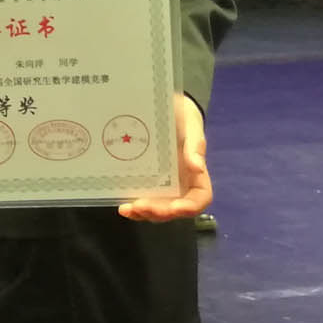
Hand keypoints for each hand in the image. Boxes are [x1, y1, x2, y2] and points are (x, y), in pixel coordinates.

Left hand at [119, 94, 211, 221]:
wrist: (165, 108)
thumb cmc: (183, 116)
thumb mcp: (191, 126)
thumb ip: (194, 146)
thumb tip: (197, 167)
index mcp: (196, 175)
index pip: (199, 198)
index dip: (189, 207)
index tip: (175, 208)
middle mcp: (181, 184)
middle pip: (175, 208)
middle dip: (159, 212)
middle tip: (139, 207)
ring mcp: (164, 185)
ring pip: (159, 208)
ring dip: (145, 214)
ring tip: (127, 209)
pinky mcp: (147, 181)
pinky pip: (144, 199)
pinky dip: (135, 207)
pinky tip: (122, 206)